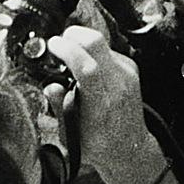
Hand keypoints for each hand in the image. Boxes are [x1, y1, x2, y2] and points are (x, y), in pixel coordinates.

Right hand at [46, 16, 164, 183]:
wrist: (130, 149)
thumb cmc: (99, 145)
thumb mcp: (71, 135)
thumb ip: (60, 109)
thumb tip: (50, 86)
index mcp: (101, 105)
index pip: (87, 68)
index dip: (68, 50)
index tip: (53, 45)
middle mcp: (118, 86)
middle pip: (97, 43)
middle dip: (74, 35)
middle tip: (59, 42)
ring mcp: (128, 75)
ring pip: (103, 42)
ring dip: (82, 42)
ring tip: (69, 54)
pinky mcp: (132, 68)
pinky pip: (109, 49)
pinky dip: (93, 50)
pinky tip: (86, 63)